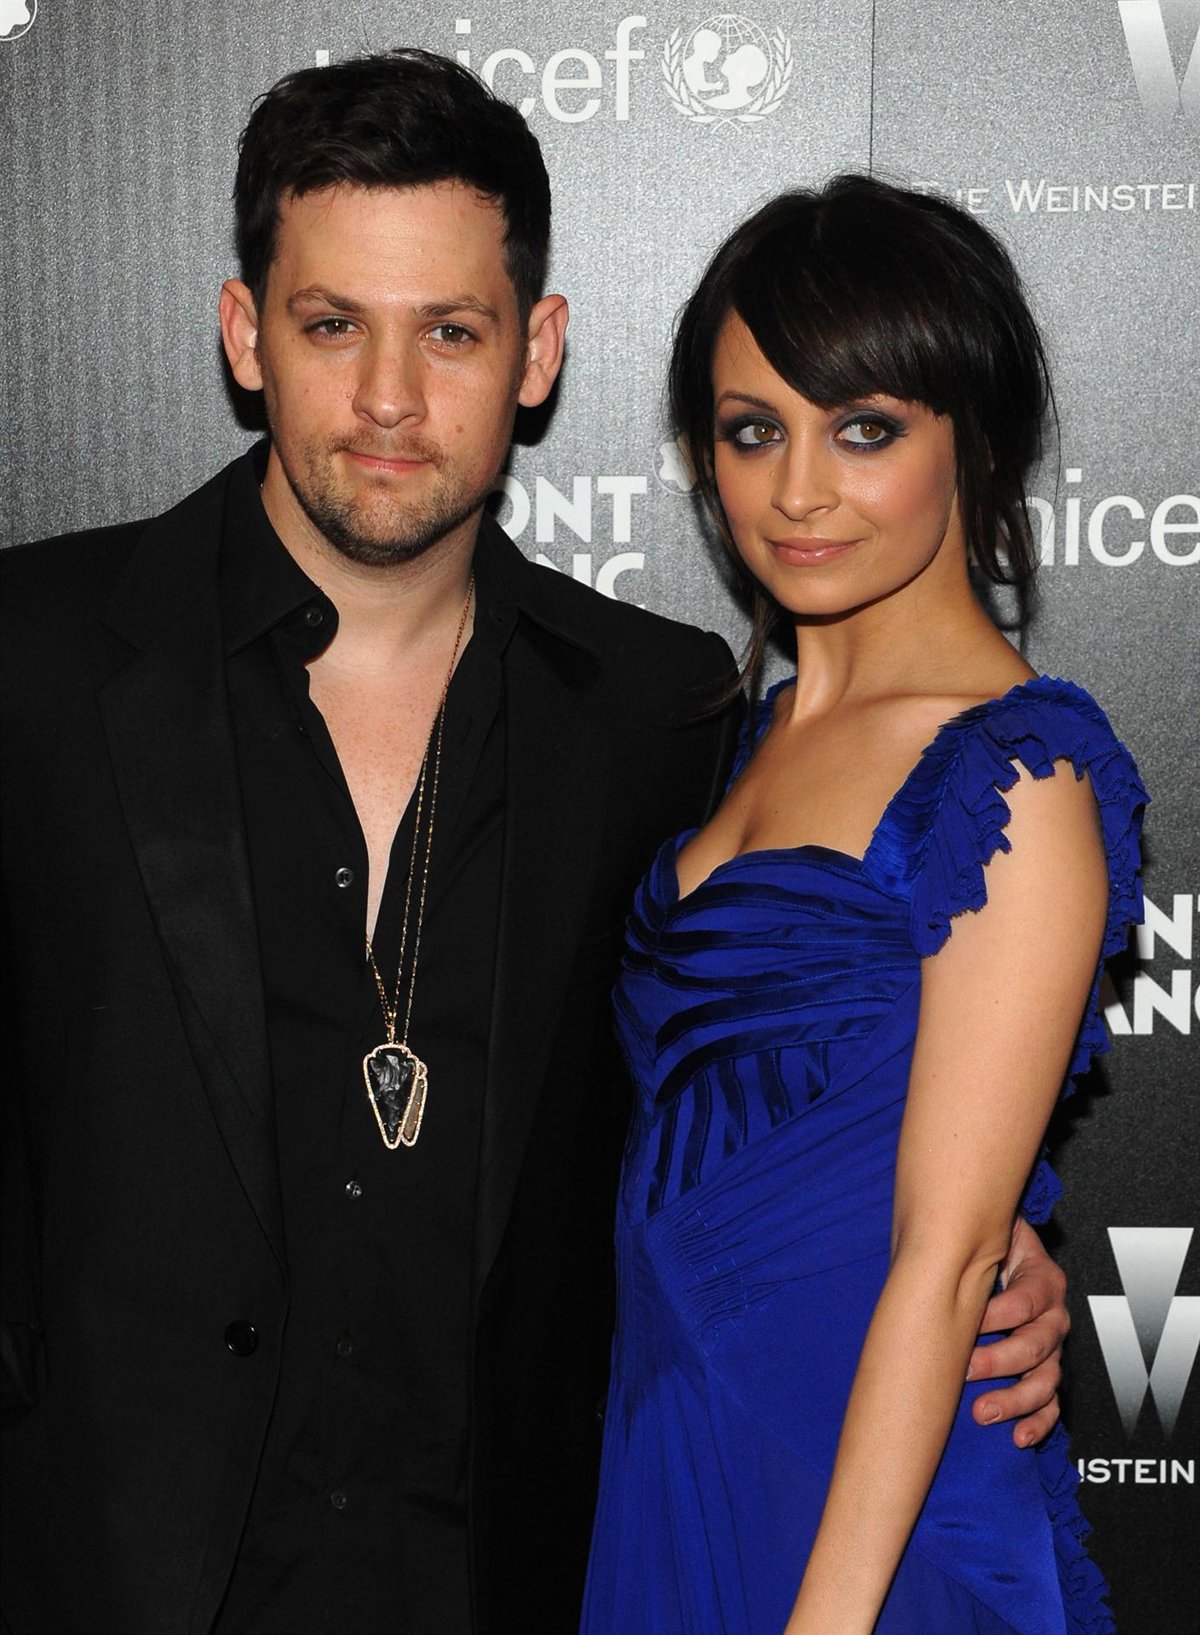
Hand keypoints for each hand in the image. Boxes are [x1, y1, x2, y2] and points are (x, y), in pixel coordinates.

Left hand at [967, 1216, 1067, 1446]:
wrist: (1001, 1255)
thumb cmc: (987, 1248)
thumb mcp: (986, 1237)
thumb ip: (972, 1246)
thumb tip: (937, 1256)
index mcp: (1042, 1279)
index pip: (1025, 1302)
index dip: (995, 1315)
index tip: (965, 1324)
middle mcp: (1053, 1315)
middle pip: (1036, 1344)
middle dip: (999, 1360)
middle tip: (966, 1369)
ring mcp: (1052, 1347)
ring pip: (1046, 1379)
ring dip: (1015, 1398)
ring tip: (983, 1411)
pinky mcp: (1047, 1372)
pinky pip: (1052, 1404)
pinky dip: (1039, 1423)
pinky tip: (1019, 1436)